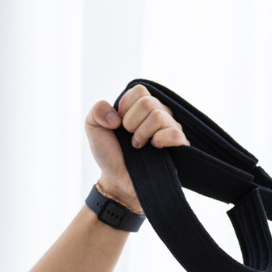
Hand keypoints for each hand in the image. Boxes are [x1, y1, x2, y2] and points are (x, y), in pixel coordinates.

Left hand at [85, 83, 188, 215]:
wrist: (116, 181)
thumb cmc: (109, 154)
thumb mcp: (93, 128)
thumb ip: (97, 110)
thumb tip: (115, 115)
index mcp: (142, 106)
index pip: (140, 90)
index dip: (125, 107)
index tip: (119, 123)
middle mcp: (159, 113)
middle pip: (148, 102)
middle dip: (131, 123)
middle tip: (129, 137)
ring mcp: (170, 128)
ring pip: (159, 116)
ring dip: (141, 134)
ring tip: (137, 146)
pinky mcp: (178, 145)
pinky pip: (175, 133)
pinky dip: (160, 139)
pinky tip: (153, 147)